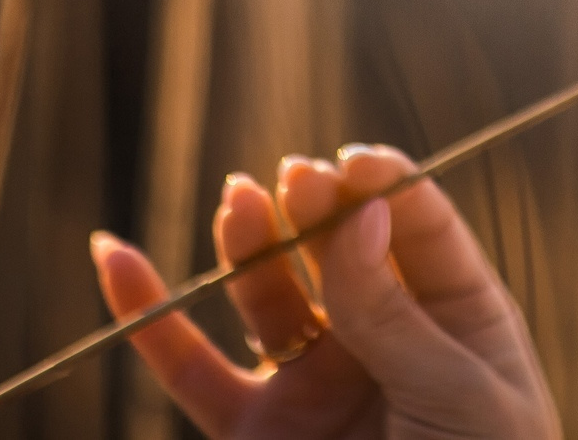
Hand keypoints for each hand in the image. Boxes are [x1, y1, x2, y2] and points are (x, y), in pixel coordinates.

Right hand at [90, 146, 558, 439]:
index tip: (354, 164)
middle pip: (340, 251)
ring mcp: (316, 381)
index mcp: (458, 319)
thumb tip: (361, 215)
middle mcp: (384, 339)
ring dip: (251, 244)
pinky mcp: (255, 429)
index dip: (387, 189)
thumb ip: (397, 317)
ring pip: (270, 296)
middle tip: (296, 180)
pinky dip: (150, 317)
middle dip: (317, 210)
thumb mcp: (461, 396)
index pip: (420, 231)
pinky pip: (191, 369)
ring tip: (241, 202)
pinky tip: (116, 258)